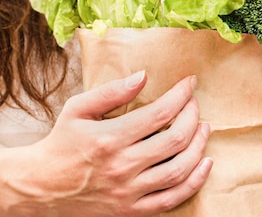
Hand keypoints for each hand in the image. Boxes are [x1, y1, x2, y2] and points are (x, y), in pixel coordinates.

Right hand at [1, 71, 211, 216]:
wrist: (39, 187)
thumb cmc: (61, 143)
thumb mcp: (78, 109)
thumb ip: (111, 92)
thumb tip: (143, 76)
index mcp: (109, 139)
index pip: (160, 113)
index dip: (181, 95)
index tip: (189, 83)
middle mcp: (122, 167)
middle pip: (175, 139)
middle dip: (193, 116)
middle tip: (195, 104)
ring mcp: (128, 192)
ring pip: (179, 169)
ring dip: (199, 145)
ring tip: (204, 128)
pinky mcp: (131, 210)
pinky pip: (172, 199)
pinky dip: (195, 181)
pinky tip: (205, 163)